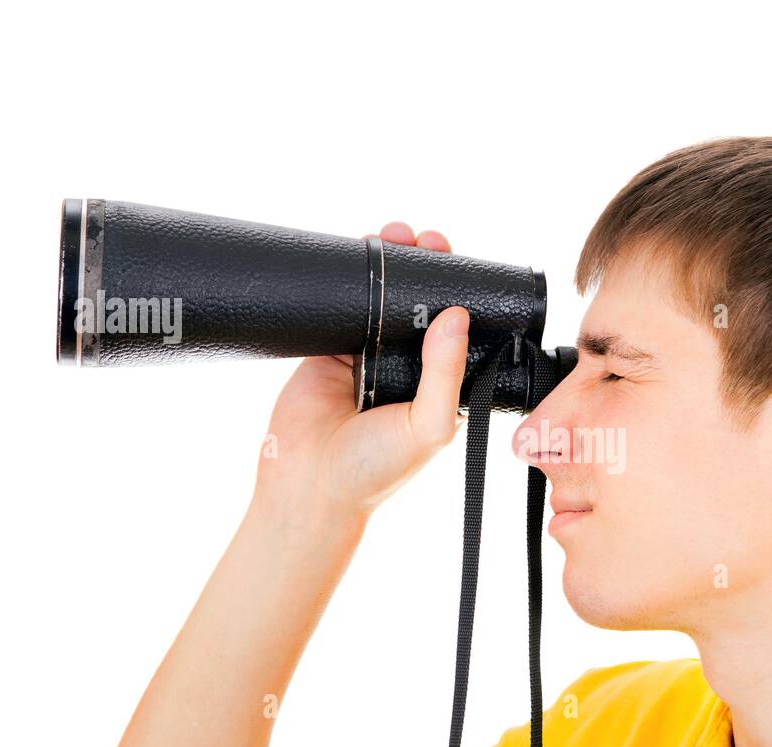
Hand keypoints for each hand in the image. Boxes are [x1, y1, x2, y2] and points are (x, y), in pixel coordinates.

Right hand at [252, 221, 469, 527]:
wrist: (308, 487)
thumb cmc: (376, 471)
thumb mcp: (427, 427)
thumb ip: (444, 374)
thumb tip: (456, 315)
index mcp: (441, 386)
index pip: (458, 330)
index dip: (461, 295)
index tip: (463, 264)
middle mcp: (409, 368)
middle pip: (422, 304)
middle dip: (427, 269)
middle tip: (429, 242)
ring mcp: (368, 355)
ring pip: (384, 298)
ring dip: (391, 265)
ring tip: (398, 234)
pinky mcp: (330, 349)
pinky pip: (344, 304)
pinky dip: (352, 277)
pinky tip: (360, 250)